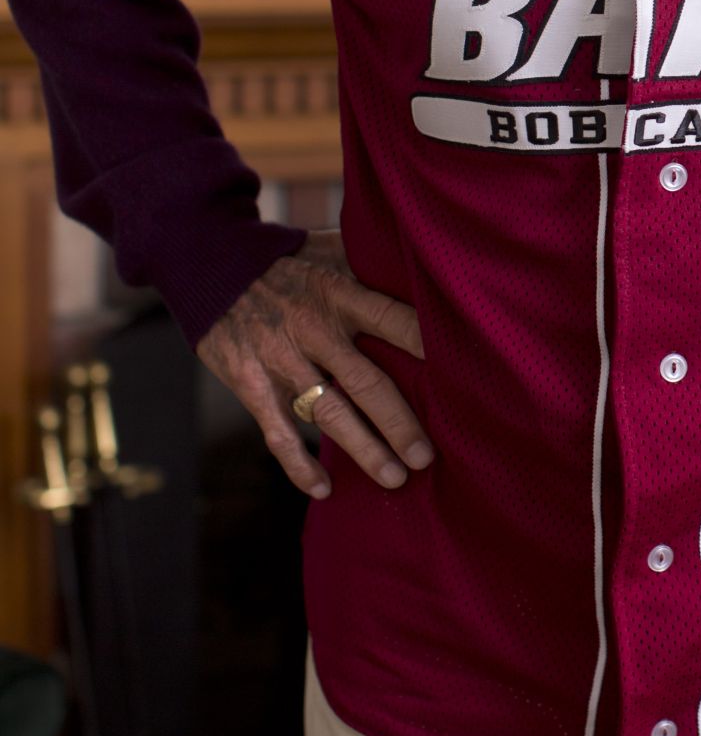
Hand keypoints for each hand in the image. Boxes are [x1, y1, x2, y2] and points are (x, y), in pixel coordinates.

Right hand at [195, 228, 431, 500]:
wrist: (207, 263)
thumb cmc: (283, 258)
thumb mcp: (328, 247)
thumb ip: (369, 260)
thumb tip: (419, 258)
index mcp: (339, 293)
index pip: (392, 319)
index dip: (424, 345)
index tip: (459, 374)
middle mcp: (314, 328)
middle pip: (366, 380)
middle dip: (399, 422)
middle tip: (427, 457)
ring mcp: (280, 358)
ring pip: (328, 412)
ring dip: (363, 448)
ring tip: (394, 478)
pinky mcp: (249, 382)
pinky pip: (277, 431)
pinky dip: (298, 464)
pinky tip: (323, 489)